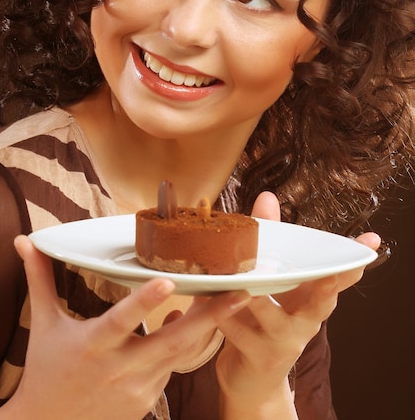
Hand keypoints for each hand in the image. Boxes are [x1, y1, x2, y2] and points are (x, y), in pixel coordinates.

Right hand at [0, 235, 251, 419]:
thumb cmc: (46, 368)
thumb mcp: (43, 323)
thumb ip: (40, 279)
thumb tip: (24, 241)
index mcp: (92, 346)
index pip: (121, 321)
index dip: (144, 303)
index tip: (168, 280)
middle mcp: (119, 368)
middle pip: (172, 341)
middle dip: (210, 317)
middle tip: (240, 291)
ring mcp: (138, 388)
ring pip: (181, 354)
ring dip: (208, 328)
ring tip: (237, 300)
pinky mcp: (148, 400)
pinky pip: (174, 367)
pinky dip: (188, 345)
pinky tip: (201, 322)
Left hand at [215, 191, 380, 418]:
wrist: (250, 379)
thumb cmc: (263, 319)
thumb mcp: (273, 283)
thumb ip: (271, 241)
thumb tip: (267, 197)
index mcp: (310, 300)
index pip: (338, 279)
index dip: (354, 262)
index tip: (372, 244)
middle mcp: (304, 322)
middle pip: (320, 304)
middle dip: (326, 288)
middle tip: (328, 274)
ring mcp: (282, 341)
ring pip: (271, 315)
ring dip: (257, 298)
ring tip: (245, 283)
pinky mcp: (256, 356)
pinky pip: (236, 331)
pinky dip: (220, 312)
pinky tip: (205, 296)